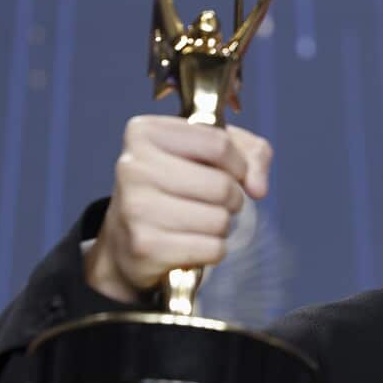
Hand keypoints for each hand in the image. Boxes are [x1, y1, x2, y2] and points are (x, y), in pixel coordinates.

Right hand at [84, 115, 271, 303]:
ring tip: (197, 222)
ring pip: (219, 219)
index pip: (219, 144)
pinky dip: (212, 250)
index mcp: (145, 133)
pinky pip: (212, 248)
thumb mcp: (211, 154)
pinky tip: (190, 243)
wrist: (125, 241)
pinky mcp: (144, 246)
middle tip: (212, 202)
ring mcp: (135, 207)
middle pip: (222, 185)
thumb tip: (258, 188)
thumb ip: (251, 153)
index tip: (231, 173)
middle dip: (232, 198)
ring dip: (221, 226)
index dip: (239, 164)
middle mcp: (133, 167)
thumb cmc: (174, 187)